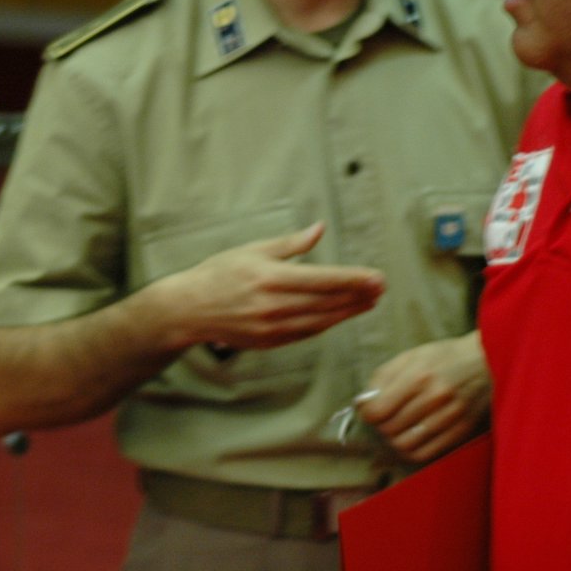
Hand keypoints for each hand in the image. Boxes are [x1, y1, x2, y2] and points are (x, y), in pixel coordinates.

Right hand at [154, 222, 384, 350]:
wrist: (189, 309)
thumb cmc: (219, 273)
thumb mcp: (253, 249)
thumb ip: (291, 244)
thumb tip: (320, 229)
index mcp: (271, 278)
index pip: (324, 280)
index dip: (354, 280)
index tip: (377, 278)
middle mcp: (274, 305)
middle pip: (328, 302)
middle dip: (358, 296)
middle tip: (381, 289)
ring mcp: (272, 327)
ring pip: (321, 321)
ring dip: (348, 312)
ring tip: (369, 302)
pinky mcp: (269, 342)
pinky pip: (306, 333)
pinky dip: (327, 324)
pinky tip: (341, 316)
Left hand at [356, 331, 490, 463]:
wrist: (487, 362)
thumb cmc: (444, 357)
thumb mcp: (411, 356)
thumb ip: (383, 378)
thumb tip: (363, 403)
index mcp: (419, 375)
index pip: (378, 410)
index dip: (366, 413)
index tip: (368, 409)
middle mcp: (434, 398)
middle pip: (390, 429)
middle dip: (380, 426)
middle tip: (383, 417)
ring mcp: (450, 417)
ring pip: (405, 445)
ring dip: (393, 439)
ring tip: (396, 428)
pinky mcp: (460, 431)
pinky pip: (425, 453)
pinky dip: (410, 450)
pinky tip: (409, 438)